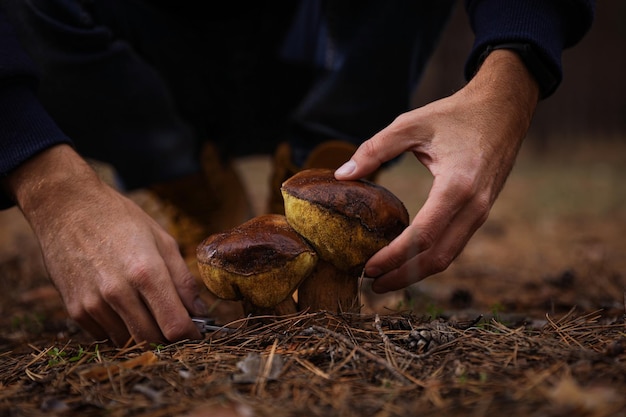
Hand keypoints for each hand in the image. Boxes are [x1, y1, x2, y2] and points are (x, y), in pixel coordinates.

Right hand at [3, 144, 204, 345]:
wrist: (67, 208)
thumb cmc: (120, 220)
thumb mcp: (162, 240)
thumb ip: (183, 280)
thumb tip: (199, 311)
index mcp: (146, 271)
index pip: (174, 325)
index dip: (191, 334)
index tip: (197, 332)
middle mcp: (118, 292)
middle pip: (153, 339)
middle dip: (170, 339)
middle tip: (176, 325)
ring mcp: (93, 303)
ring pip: (128, 342)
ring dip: (145, 335)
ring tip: (150, 313)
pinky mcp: (75, 309)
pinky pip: (105, 336)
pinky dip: (121, 330)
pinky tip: (125, 309)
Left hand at [335, 50, 539, 292]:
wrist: (504, 107)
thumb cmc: (456, 113)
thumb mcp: (411, 124)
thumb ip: (374, 149)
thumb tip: (342, 174)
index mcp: (457, 185)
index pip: (423, 235)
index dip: (394, 257)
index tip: (368, 268)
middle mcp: (474, 205)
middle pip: (437, 257)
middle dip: (403, 276)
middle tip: (372, 285)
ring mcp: (482, 211)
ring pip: (449, 256)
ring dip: (417, 272)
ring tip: (386, 279)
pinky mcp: (482, 211)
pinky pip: (456, 243)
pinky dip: (431, 258)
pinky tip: (408, 259)